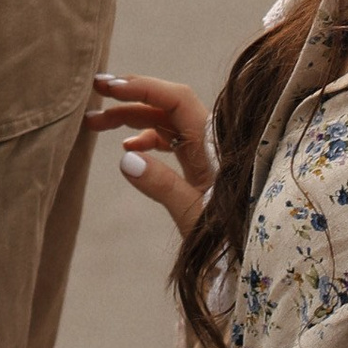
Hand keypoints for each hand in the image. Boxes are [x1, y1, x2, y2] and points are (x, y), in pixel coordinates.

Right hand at [87, 70, 214, 235]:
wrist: (251, 260)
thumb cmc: (230, 241)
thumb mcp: (194, 216)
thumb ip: (163, 186)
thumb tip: (126, 157)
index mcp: (213, 146)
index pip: (177, 99)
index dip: (143, 87)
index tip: (110, 88)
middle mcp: (210, 144)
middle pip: (167, 106)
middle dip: (131, 97)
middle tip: (97, 90)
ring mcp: (205, 155)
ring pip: (165, 122)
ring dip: (132, 118)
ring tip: (96, 123)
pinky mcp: (201, 169)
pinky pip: (171, 141)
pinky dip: (146, 138)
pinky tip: (128, 147)